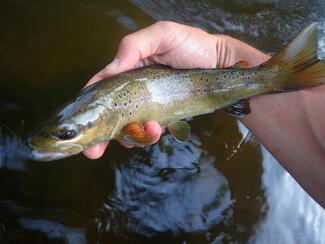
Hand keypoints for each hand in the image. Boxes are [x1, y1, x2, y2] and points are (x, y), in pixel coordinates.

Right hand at [83, 21, 269, 158]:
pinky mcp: (163, 117)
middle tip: (93, 152)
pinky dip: (150, 135)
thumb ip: (135, 45)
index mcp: (129, 70)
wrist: (219, 64)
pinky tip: (158, 128)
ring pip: (129, 128)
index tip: (79, 124)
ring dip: (132, 135)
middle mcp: (135, 90)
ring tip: (149, 128)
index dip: (89, 104)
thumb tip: (113, 67)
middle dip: (101, 136)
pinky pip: (151, 132)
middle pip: (110, 115)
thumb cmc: (191, 45)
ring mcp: (149, 106)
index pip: (102, 87)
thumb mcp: (163, 34)